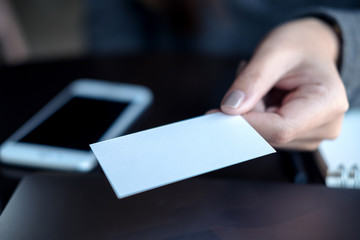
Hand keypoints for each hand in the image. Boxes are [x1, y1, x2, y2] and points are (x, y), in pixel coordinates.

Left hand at [220, 18, 348, 149]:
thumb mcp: (274, 51)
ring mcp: (311, 135)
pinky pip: (264, 133)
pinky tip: (266, 95)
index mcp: (328, 103)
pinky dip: (257, 114)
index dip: (245, 124)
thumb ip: (252, 80)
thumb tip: (230, 109)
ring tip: (263, 83)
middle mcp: (325, 126)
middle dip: (249, 110)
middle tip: (249, 78)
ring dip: (252, 110)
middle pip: (269, 134)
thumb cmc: (299, 44)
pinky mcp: (298, 137)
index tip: (218, 113)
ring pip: (263, 135)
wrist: (311, 47)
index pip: (279, 129)